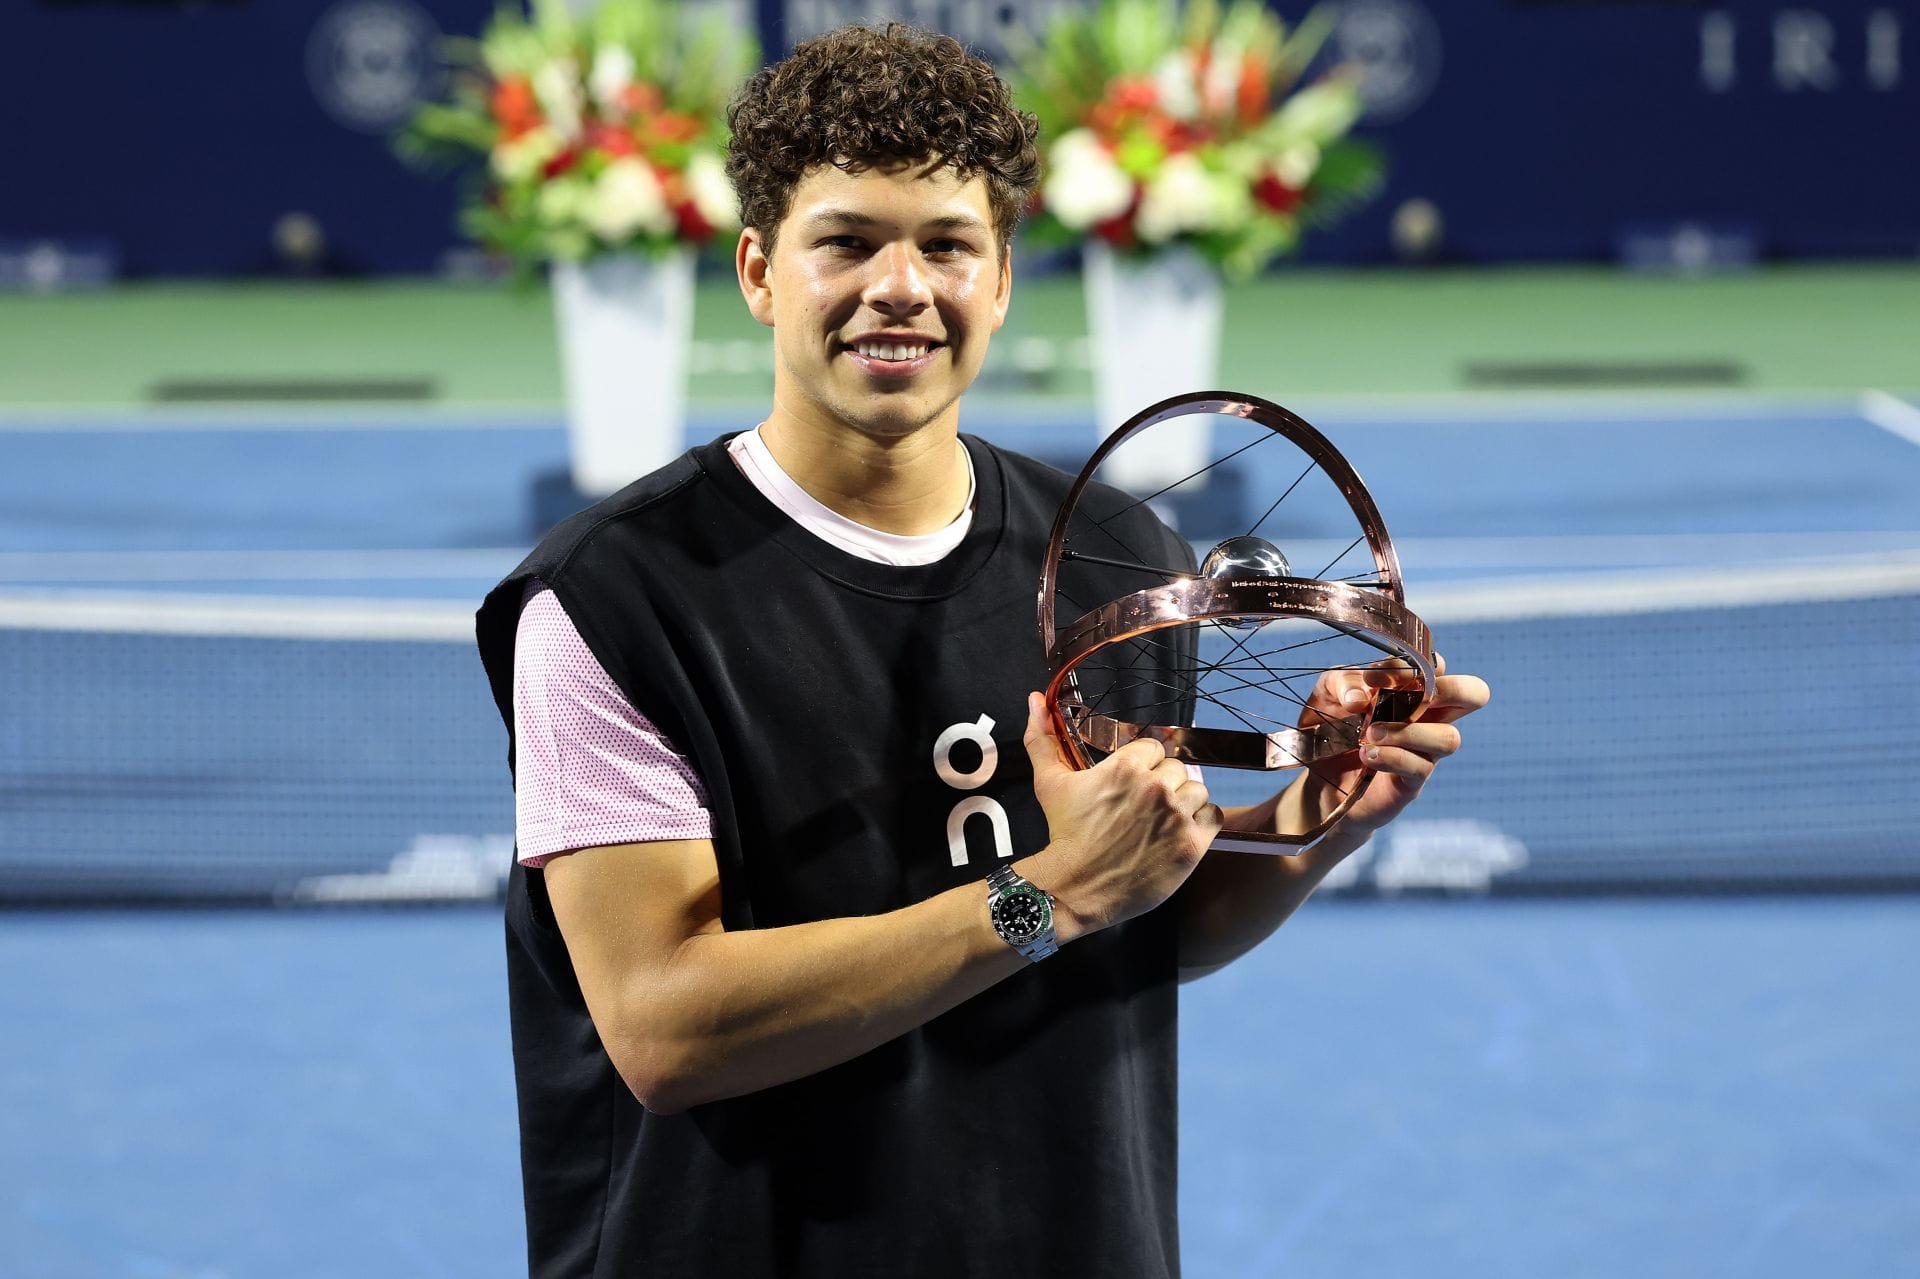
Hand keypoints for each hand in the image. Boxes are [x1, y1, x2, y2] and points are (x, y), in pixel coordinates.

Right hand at [1021, 691, 1223, 937]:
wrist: (1075, 888)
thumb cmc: (1063, 835)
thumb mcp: (1049, 783)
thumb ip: (1043, 737)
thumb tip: (1034, 699)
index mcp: (1126, 767)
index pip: (1154, 747)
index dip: (1144, 765)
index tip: (1133, 783)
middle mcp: (1156, 788)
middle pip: (1177, 768)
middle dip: (1163, 783)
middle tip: (1144, 806)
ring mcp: (1176, 817)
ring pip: (1197, 790)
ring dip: (1184, 802)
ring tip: (1162, 820)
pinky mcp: (1192, 845)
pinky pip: (1214, 817)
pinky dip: (1201, 823)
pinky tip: (1179, 832)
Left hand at [1289, 655, 1489, 835]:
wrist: (1315, 781)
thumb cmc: (1329, 731)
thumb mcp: (1327, 695)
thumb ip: (1342, 682)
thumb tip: (1360, 696)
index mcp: (1411, 690)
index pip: (1438, 666)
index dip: (1413, 665)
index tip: (1372, 680)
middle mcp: (1427, 718)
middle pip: (1474, 695)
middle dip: (1451, 689)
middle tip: (1410, 698)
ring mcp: (1423, 752)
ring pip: (1450, 738)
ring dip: (1407, 732)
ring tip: (1368, 735)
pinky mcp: (1411, 783)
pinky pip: (1420, 767)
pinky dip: (1392, 757)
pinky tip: (1367, 756)